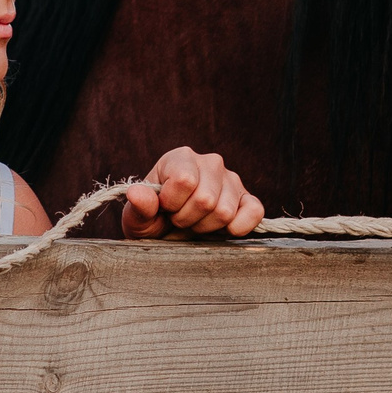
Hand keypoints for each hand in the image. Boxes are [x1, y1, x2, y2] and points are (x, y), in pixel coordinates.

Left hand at [122, 148, 264, 238]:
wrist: (170, 234)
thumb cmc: (153, 221)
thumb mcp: (137, 219)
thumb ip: (138, 207)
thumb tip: (138, 194)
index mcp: (180, 158)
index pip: (185, 181)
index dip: (172, 204)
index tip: (164, 209)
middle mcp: (210, 162)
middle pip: (206, 200)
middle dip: (188, 219)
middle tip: (179, 220)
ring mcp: (232, 180)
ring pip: (225, 211)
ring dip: (206, 227)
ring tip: (196, 222)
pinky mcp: (248, 199)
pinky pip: (254, 211)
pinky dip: (239, 226)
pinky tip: (223, 229)